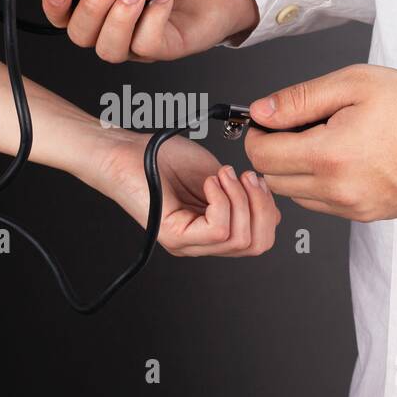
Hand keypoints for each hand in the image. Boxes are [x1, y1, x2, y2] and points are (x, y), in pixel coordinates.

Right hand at [41, 0, 259, 62]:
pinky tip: (164, 0)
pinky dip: (153, 18)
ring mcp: (135, 41)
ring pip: (107, 48)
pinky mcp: (160, 50)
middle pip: (80, 35)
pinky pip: (143, 45)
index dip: (55, 7)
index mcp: (99, 0)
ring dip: (119, 18)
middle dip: (90, 8)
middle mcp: (113, 24)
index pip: (63, 14)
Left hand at [95, 131, 279, 256]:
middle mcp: (200, 242)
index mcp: (212, 231)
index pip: (258, 240)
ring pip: (239, 238)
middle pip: (255, 245)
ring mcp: (187, 243)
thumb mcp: (216, 176)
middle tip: (246, 178)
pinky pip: (217, 229)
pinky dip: (222, 200)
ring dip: (240, 199)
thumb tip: (270, 207)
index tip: (256, 179)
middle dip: (262, 207)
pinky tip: (210, 182)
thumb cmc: (161, 159)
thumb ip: (241, 194)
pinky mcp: (174, 236)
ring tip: (223, 176)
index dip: (267, 209)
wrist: (126, 152)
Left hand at [243, 65, 396, 221]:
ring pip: (296, 196)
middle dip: (273, 152)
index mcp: (331, 155)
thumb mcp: (353, 83)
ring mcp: (353, 208)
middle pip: (273, 180)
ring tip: (324, 141)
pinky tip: (342, 160)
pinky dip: (320, 185)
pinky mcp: (367, 215)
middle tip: (296, 126)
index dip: (256, 135)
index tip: (267, 121)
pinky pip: (323, 206)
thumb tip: (261, 112)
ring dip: (296, 171)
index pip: (262, 156)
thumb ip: (299, 99)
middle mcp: (339, 190)